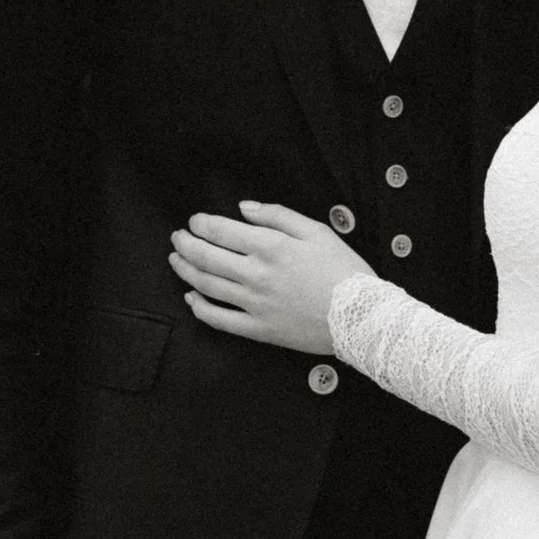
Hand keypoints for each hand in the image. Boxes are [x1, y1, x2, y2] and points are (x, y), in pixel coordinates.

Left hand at [169, 200, 357, 353]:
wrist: (362, 316)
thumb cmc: (344, 271)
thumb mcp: (317, 230)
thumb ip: (277, 215)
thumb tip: (244, 208)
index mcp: (270, 247)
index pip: (221, 231)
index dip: (201, 224)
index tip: (195, 221)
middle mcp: (256, 275)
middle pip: (206, 257)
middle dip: (185, 244)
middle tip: (177, 237)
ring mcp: (255, 304)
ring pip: (207, 286)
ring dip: (185, 270)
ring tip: (176, 260)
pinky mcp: (259, 330)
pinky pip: (220, 320)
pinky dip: (200, 308)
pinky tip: (191, 298)